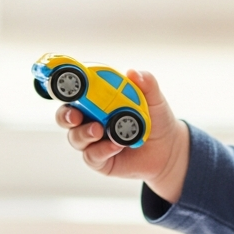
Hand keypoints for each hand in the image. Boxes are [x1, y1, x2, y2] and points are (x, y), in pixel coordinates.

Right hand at [59, 68, 190, 202]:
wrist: (168, 149)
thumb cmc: (156, 120)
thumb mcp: (154, 99)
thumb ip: (146, 84)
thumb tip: (133, 73)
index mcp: (97, 101)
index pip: (76, 94)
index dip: (68, 90)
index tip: (71, 87)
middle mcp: (90, 120)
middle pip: (65, 116)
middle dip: (66, 116)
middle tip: (75, 116)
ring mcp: (93, 141)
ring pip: (75, 138)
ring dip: (84, 133)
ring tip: (99, 130)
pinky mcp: (99, 160)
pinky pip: (92, 156)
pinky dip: (102, 150)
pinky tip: (116, 146)